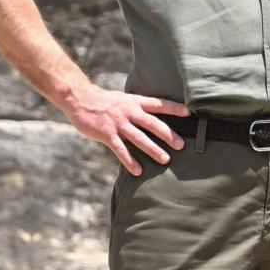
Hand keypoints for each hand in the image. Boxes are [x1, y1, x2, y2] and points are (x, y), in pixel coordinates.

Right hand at [65, 83, 189, 174]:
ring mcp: (118, 123)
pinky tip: (138, 171)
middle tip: (182, 145)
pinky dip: (130, 161)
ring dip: (153, 149)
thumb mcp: (123, 99)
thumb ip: (137, 107)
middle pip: (153, 123)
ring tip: (165, 160)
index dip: (174, 108)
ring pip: (139, 138)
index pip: (158, 104)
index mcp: (134, 102)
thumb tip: (152, 116)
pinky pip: (121, 150)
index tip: (189, 112)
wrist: (79, 99)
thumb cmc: (103, 101)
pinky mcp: (107, 134)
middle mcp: (129, 112)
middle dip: (168, 135)